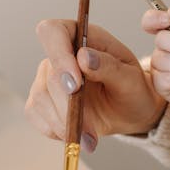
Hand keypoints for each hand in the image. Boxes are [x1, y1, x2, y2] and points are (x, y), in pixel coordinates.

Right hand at [26, 20, 164, 149]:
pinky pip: (36, 115)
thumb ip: (109, 67)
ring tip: (89, 137)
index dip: (59, 56)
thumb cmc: (133, 89)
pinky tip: (77, 135)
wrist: (130, 112)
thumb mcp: (131, 79)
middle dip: (68, 105)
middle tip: (89, 127)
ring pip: (40, 98)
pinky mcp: (41, 101)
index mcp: (84, 38)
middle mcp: (62, 55)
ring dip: (64, 123)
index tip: (75, 85)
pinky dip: (56, 130)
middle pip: (49, 75)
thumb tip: (83, 57)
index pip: (53, 32)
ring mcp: (47, 77)